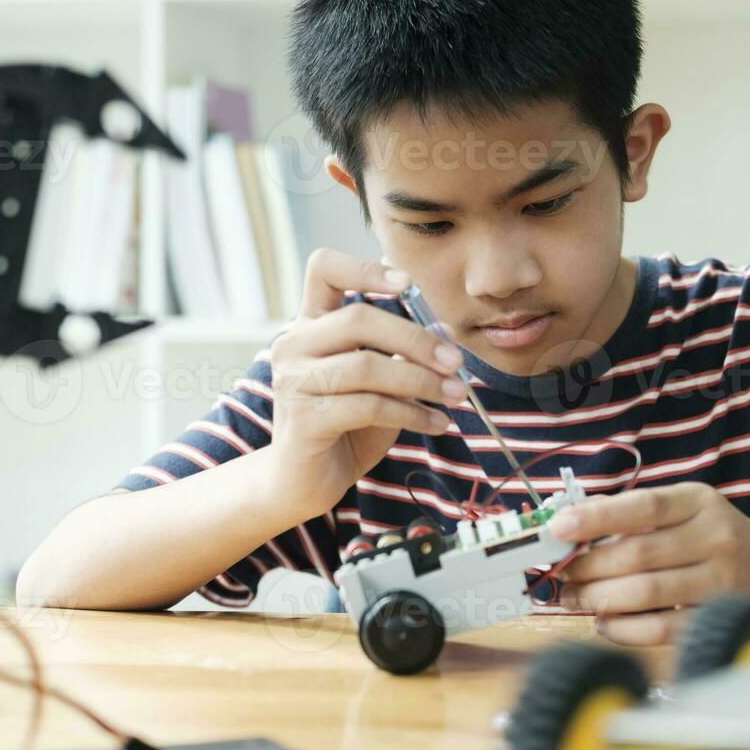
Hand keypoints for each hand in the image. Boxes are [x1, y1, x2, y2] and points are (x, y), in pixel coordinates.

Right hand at [267, 248, 466, 516]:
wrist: (305, 482)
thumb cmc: (346, 426)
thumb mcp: (384, 382)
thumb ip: (406, 353)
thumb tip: (447, 330)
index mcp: (312, 324)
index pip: (324, 269)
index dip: (365, 268)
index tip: (409, 285)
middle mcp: (295, 344)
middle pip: (358, 318)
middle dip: (416, 339)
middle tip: (455, 361)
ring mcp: (294, 381)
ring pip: (367, 366)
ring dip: (421, 381)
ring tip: (454, 396)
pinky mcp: (304, 418)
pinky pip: (368, 406)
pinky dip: (412, 414)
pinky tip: (436, 423)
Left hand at [551, 482, 749, 645]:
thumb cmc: (722, 539)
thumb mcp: (690, 510)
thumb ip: (636, 514)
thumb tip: (569, 525)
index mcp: (699, 502)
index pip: (642, 506)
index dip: (595, 516)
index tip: (557, 527)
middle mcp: (715, 537)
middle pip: (636, 555)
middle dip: (586, 568)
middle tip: (557, 575)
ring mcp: (721, 581)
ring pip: (644, 593)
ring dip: (597, 599)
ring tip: (572, 599)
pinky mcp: (720, 618)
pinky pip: (662, 629)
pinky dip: (624, 629)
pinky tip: (605, 623)